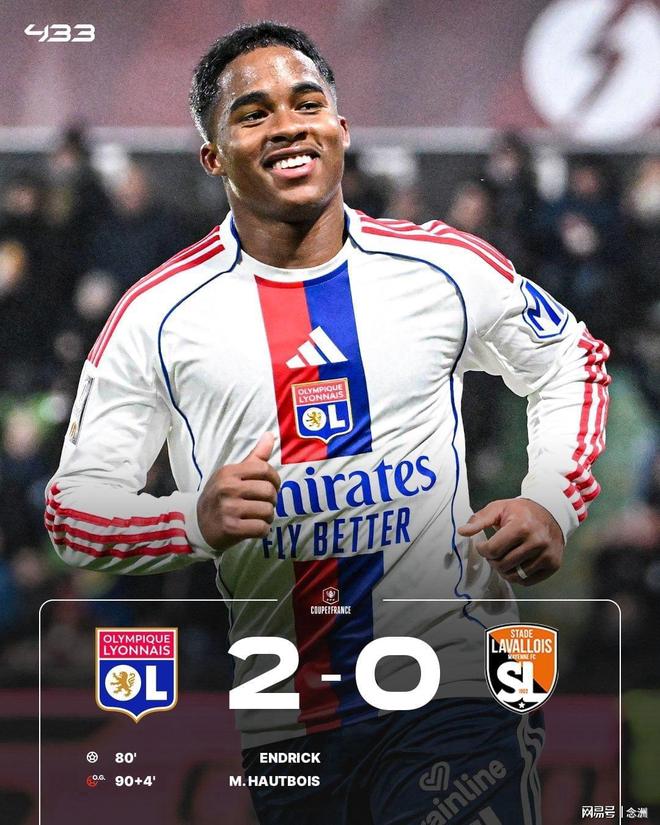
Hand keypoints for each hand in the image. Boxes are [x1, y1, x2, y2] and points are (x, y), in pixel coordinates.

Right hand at [197, 433, 280, 551]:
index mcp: (229, 472)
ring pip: (267, 511)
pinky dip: (263, 530)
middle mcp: (227, 488)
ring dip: (268, 516)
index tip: (271, 486)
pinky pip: (261, 528)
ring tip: (259, 516)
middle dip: (272, 500)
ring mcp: (228, 509)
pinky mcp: (231, 528)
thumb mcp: (232, 474)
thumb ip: (254, 457)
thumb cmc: (220, 496)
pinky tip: (255, 527)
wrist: (196, 524)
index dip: (274, 479)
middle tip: (265, 504)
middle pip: (268, 491)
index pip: (264, 469)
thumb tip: (271, 435)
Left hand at [457, 498, 564, 585]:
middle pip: (503, 564)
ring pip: (514, 575)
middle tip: (493, 552)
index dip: (482, 550)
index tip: (482, 546)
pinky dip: (517, 576)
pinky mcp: (553, 564)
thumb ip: (479, 520)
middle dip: (492, 560)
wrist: (552, 513)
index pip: (493, 550)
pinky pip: (527, 581)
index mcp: (522, 526)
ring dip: (503, 570)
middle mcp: (537, 541)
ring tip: (502, 558)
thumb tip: (462, 531)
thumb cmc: (522, 511)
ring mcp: (547, 554)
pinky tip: (514, 565)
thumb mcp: (499, 508)